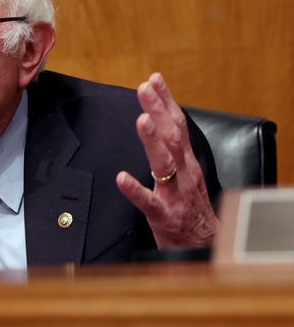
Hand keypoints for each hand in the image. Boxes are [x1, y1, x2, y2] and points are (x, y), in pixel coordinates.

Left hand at [116, 73, 218, 247]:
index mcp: (187, 162)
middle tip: (144, 87)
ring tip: (141, 120)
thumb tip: (159, 122)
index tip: (154, 79)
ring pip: (164, 164)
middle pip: (172, 136)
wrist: (205, 247)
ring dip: (152, 141)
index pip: (178, 125)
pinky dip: (135, 190)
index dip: (167, 101)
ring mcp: (175, 195)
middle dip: (158, 110)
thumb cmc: (190, 209)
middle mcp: (185, 174)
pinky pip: (149, 202)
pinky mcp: (164, 217)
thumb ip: (174, 151)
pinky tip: (122, 178)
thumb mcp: (186, 174)